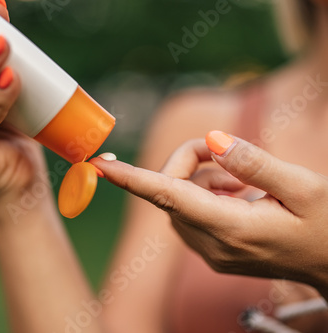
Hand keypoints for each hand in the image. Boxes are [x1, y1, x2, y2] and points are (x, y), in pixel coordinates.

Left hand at [91, 132, 327, 295]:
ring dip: (200, 178)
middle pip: (171, 189)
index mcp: (233, 229)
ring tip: (244, 183)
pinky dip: (203, 194)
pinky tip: (237, 195)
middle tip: (230, 153)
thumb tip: (211, 140)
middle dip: (190, 161)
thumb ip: (254, 162)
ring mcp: (209, 253)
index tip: (99, 164)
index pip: (168, 197)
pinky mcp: (211, 252)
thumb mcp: (304, 187)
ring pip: (176, 200)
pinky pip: (187, 213)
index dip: (131, 179)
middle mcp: (212, 246)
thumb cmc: (327, 224)